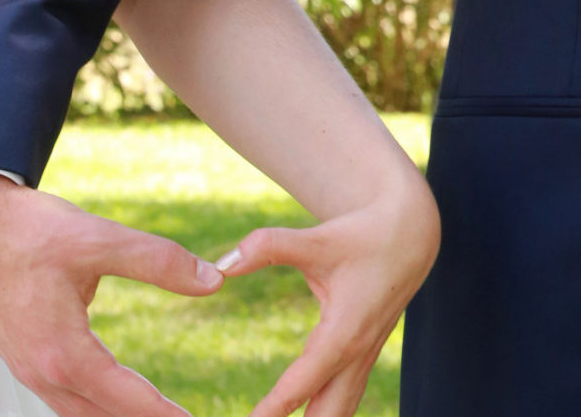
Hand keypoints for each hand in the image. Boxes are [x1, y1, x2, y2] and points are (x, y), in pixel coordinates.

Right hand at [0, 171, 223, 415]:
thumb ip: (158, 260)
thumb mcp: (97, 238)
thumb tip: (213, 280)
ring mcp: (28, 366)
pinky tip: (113, 393)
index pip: (127, 401)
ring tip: (155, 412)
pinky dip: (95, 403)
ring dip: (119, 415)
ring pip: (81, 412)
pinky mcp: (24, 354)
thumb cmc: (24, 230)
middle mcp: (41, 370)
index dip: (166, 415)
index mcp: (61, 350)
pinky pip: (65, 396)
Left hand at [216, 188, 439, 416]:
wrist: (411, 236)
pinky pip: (342, 396)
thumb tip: (224, 265)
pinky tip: (304, 412)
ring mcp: (363, 358)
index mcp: (343, 334)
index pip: (302, 384)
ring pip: (339, 411)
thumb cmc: (361, 238)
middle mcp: (356, 354)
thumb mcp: (315, 239)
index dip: (272, 409)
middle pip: (328, 415)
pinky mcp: (362, 353)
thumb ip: (268, 247)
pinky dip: (322, 411)